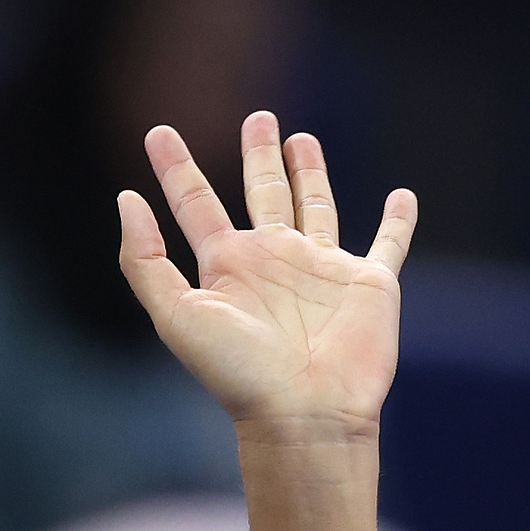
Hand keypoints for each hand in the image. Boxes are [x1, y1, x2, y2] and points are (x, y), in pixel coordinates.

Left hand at [118, 112, 416, 440]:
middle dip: (258, 156)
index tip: (157, 132)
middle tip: (257, 117)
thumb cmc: (237, 372)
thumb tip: (126, 200)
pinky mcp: (368, 284)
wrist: (303, 414)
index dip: (175, 168)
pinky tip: (404, 197)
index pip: (196, 203)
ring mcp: (322, 270)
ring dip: (311, 173)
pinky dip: (398, 221)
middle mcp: (273, 262)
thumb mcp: (175, 313)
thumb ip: (145, 260)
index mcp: (227, 266)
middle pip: (263, 193)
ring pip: (317, 207)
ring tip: (301, 139)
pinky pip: (388, 244)